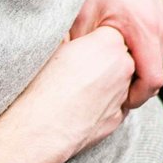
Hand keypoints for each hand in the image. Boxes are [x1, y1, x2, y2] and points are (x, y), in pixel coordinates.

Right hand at [9, 27, 133, 162]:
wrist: (39, 129)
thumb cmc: (41, 86)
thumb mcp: (56, 49)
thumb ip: (76, 38)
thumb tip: (75, 35)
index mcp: (108, 43)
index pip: (111, 33)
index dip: (95, 41)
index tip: (80, 50)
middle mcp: (124, 67)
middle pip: (121, 57)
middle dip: (106, 61)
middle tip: (79, 70)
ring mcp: (123, 94)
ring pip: (120, 82)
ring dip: (106, 83)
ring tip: (77, 90)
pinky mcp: (118, 117)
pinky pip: (115, 104)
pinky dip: (103, 104)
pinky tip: (81, 106)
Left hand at [74, 0, 162, 108]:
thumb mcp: (78, 15)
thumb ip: (76, 50)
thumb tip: (56, 78)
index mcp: (146, 31)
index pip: (151, 83)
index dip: (132, 100)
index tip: (112, 105)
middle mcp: (162, 27)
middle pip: (152, 73)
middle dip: (130, 85)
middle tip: (103, 90)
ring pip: (153, 57)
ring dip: (133, 66)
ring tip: (106, 67)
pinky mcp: (160, 11)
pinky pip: (152, 42)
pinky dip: (137, 49)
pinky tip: (113, 46)